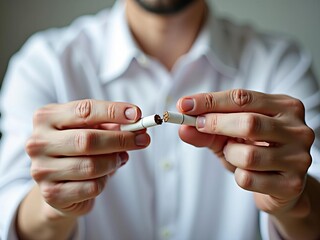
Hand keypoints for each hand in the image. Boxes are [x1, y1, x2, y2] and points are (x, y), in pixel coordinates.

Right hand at [25, 99, 149, 219]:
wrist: (58, 184)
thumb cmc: (76, 149)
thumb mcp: (90, 130)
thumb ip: (111, 125)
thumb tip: (138, 127)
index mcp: (46, 117)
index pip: (84, 110)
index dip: (113, 111)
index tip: (137, 114)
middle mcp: (38, 142)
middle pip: (88, 140)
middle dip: (121, 139)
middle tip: (143, 139)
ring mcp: (42, 169)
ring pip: (92, 166)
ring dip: (114, 162)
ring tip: (120, 158)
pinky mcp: (51, 193)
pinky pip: (92, 187)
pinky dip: (105, 180)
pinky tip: (104, 176)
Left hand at [177, 89, 314, 215]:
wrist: (280, 185)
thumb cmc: (255, 151)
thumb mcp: (229, 136)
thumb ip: (207, 130)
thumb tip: (183, 128)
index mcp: (284, 107)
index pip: (243, 98)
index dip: (210, 101)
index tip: (184, 105)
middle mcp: (297, 129)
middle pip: (249, 123)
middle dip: (216, 124)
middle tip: (198, 126)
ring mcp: (298, 157)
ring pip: (247, 155)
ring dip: (230, 155)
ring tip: (235, 155)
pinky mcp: (292, 184)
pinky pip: (248, 179)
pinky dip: (238, 176)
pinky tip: (248, 173)